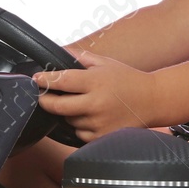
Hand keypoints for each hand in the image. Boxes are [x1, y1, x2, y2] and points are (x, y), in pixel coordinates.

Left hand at [32, 49, 161, 141]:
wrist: (153, 101)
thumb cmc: (128, 80)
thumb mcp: (106, 63)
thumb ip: (81, 57)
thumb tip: (60, 51)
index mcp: (95, 81)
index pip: (61, 81)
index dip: (45, 80)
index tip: (36, 79)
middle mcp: (96, 103)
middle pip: (57, 106)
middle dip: (45, 101)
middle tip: (42, 96)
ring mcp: (99, 122)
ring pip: (68, 120)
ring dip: (67, 113)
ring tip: (78, 104)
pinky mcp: (102, 136)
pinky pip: (79, 133)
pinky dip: (79, 126)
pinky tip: (89, 117)